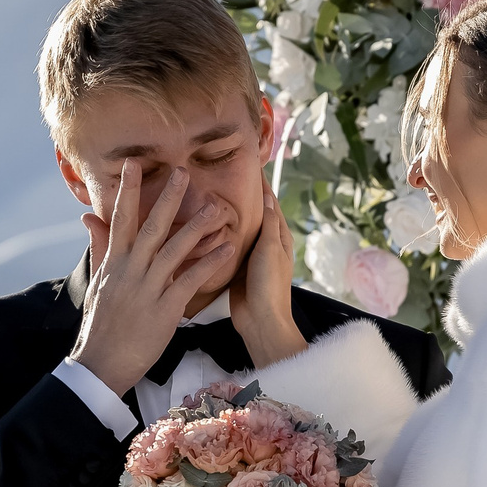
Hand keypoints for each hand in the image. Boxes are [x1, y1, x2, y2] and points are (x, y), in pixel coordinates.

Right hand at [69, 165, 233, 394]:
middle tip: (183, 172)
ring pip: (174, 250)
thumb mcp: (97, 282)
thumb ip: (99, 247)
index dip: (127, 191)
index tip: (134, 165)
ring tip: (217, 208)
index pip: (120, 219)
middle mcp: (131, 271)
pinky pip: (191, 281)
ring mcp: (148, 289)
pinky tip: (226, 249)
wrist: (102, 362)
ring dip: (197, 227)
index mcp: (114, 263)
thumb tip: (88, 218)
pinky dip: (209, 263)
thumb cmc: (100, 324)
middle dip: (167, 199)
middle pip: (150, 227)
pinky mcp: (165, 309)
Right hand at [228, 182, 307, 370]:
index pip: (271, 205)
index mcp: (280, 238)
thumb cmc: (269, 284)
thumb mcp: (270, 248)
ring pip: (239, 231)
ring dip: (229, 216)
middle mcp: (266, 245)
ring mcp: (250, 258)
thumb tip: (269, 197)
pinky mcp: (236, 269)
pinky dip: (220, 236)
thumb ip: (269, 224)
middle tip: (225, 177)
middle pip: (255, 216)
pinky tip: (206, 226)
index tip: (251, 167)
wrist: (260, 320)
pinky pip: (228, 247)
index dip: (262, 187)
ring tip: (212, 196)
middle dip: (244, 198)